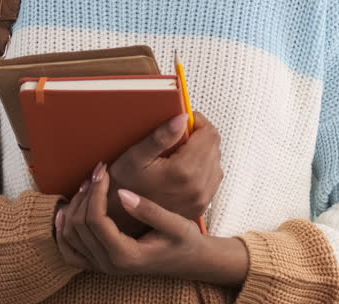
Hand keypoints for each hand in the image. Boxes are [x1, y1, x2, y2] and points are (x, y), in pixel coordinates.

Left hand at [55, 160, 211, 280]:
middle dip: (85, 194)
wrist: (189, 261)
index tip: (104, 170)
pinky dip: (63, 232)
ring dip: (74, 207)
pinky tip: (64, 212)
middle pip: (79, 226)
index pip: (96, 221)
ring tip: (87, 184)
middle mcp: (109, 264)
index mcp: (125, 255)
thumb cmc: (185, 241)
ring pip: (70, 236)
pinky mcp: (99, 264)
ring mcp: (102, 266)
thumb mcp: (176, 225)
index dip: (96, 192)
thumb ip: (149, 211)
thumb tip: (122, 193)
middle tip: (98, 172)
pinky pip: (70, 251)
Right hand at [103, 111, 223, 236]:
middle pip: (215, 146)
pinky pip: (213, 178)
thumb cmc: (125, 187)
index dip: (198, 121)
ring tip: (180, 151)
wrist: (123, 221)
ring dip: (203, 152)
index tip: (184, 120)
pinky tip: (184, 168)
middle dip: (200, 136)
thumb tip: (183, 118)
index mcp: (184, 171)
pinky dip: (203, 168)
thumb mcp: (135, 157)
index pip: (209, 134)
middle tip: (179, 135)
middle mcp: (198, 187)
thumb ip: (161, 136)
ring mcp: (201, 198)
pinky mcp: (200, 206)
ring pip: (216, 162)